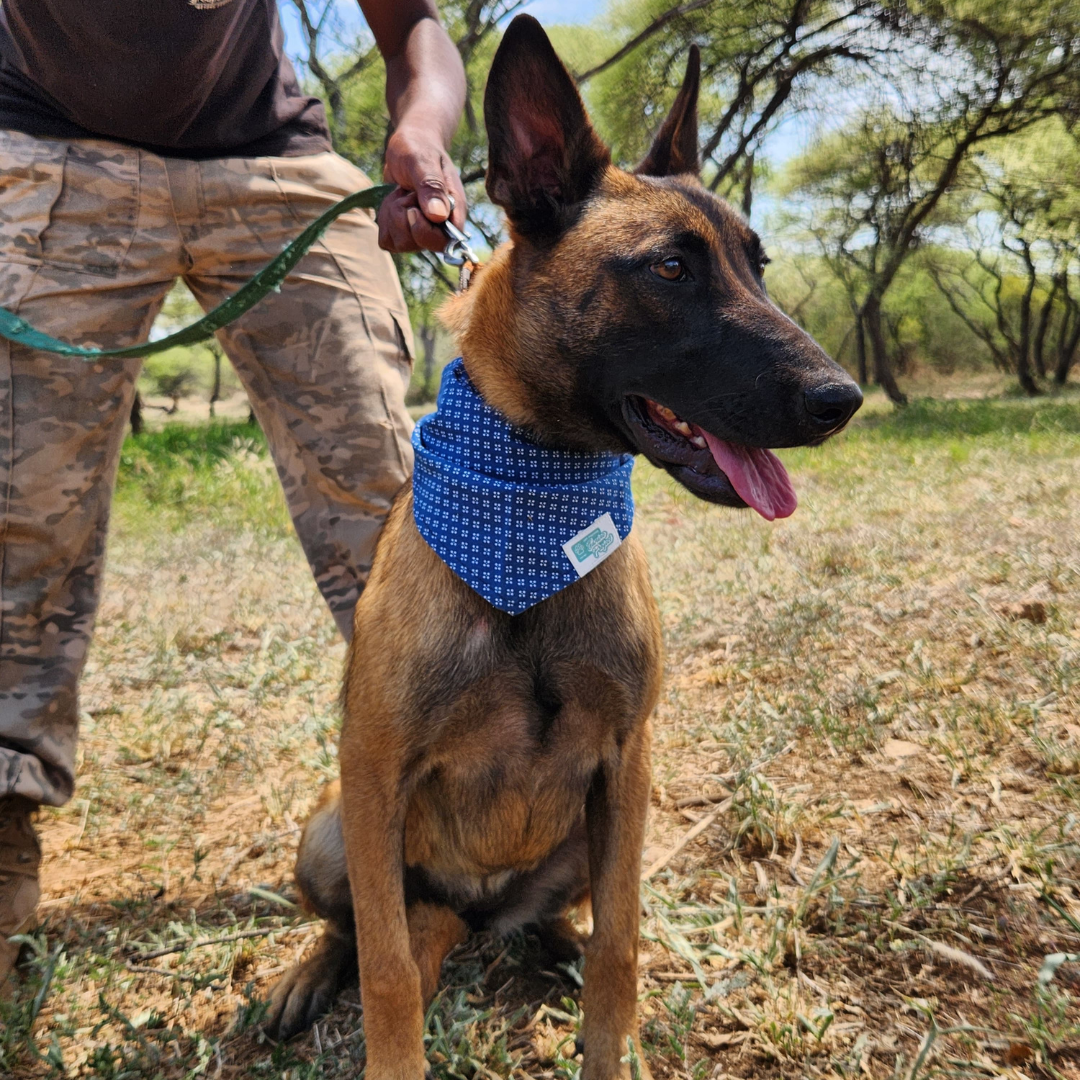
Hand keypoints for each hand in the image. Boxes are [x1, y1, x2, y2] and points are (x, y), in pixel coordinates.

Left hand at [379, 125, 466, 252]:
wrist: (409, 143)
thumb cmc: (419, 147)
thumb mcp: (422, 161)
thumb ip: (431, 186)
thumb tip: (438, 216)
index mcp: (453, 212)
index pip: (443, 243)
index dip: (424, 232)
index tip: (412, 209)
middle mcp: (440, 226)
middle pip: (418, 245)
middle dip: (403, 218)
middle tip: (406, 192)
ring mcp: (422, 230)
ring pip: (400, 243)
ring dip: (392, 215)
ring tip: (401, 193)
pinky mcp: (404, 230)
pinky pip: (388, 240)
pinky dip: (384, 220)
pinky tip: (393, 201)